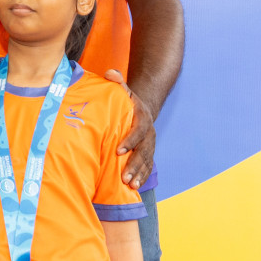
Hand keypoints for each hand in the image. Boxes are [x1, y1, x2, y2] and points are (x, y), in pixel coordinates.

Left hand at [104, 69, 155, 188]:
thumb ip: (117, 81)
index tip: (118, 152)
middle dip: (134, 164)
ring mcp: (150, 144)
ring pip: (146, 161)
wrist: (141, 108)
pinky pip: (147, 166)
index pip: (138, 130)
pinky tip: (134, 187)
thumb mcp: (123, 89)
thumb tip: (110, 73)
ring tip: (129, 185)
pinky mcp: (148, 152)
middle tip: (124, 177)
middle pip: (144, 150)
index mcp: (143, 118)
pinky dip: (142, 176)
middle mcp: (149, 133)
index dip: (130, 141)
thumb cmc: (126, 100)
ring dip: (139, 174)